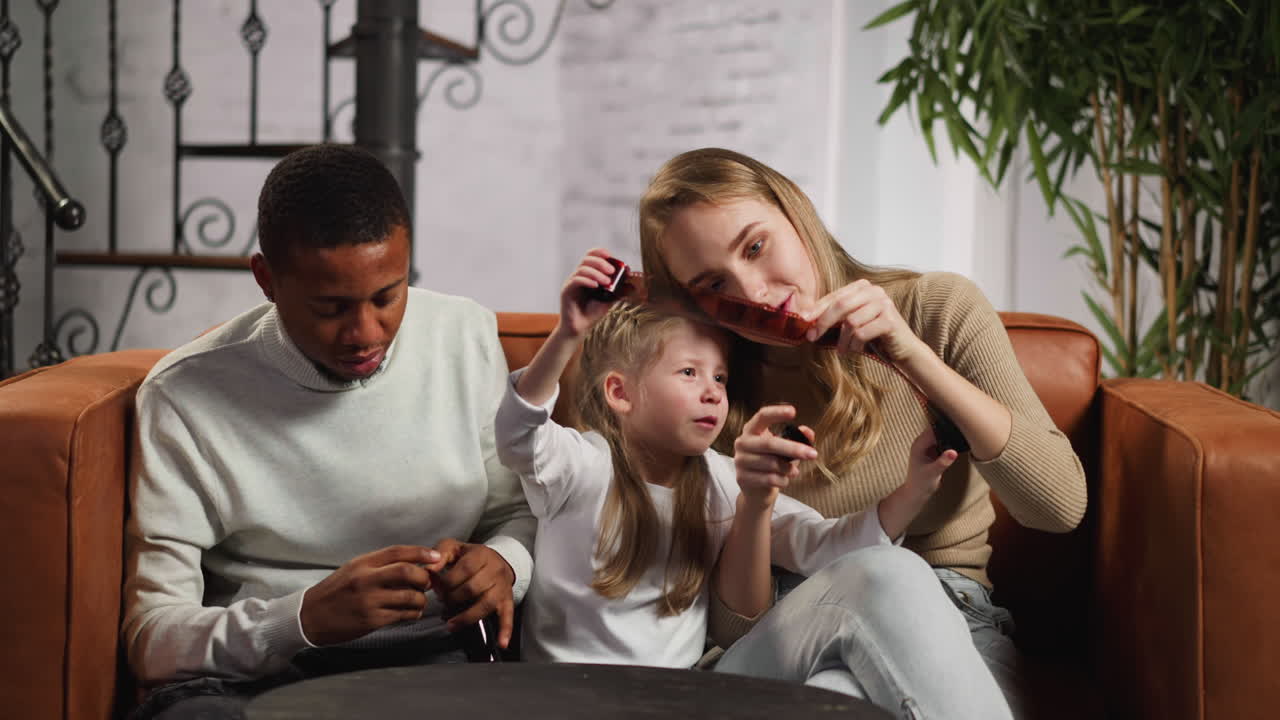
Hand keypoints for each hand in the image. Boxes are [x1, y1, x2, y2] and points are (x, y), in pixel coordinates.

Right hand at [299, 545, 437, 646]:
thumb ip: (380, 565)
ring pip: (410, 596)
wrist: (310, 616)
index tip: (436, 557)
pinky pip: (402, 615)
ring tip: (419, 601)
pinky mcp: (371, 620)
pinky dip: (413, 613)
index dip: (422, 552)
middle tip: (427, 583)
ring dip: (421, 599)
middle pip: (408, 572)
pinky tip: (411, 613)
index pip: (398, 552)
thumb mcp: (354, 569)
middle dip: (425, 578)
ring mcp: (369, 601)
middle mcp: (366, 580)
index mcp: (363, 564)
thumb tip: (413, 563)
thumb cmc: (336, 592)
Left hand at [426, 538, 516, 648]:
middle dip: (452, 599)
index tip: (436, 589)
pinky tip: (501, 643)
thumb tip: (428, 571)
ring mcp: (502, 587)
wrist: (498, 560)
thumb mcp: (455, 548)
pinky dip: (505, 631)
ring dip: (466, 617)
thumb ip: (440, 554)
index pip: (464, 569)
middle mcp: (495, 570)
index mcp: (482, 554)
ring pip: (485, 604)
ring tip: (451, 624)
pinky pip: (508, 616)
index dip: (447, 582)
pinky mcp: (507, 601)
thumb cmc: (471, 556)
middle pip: (472, 588)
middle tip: (442, 602)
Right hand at [557, 248, 620, 338]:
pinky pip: (575, 280)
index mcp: (587, 275)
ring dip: (596, 273)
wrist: (579, 329)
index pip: (591, 256)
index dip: (600, 252)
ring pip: (582, 269)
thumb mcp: (609, 300)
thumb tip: (633, 285)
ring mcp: (571, 283)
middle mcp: (578, 276)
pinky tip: (596, 286)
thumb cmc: (592, 313)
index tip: (610, 255)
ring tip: (606, 282)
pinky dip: (587, 280)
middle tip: (612, 271)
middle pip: (587, 260)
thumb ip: (618, 291)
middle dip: (601, 263)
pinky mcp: (566, 291)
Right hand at [733, 404, 817, 506]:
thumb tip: (808, 432)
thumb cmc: (773, 464)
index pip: (762, 416)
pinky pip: (769, 479)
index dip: (777, 412)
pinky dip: (782, 480)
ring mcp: (740, 460)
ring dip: (788, 469)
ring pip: (771, 463)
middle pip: (769, 443)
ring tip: (794, 471)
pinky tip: (784, 480)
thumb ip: (798, 438)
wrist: (757, 491)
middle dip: (793, 449)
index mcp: (752, 430)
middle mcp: (743, 442)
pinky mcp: (742, 478)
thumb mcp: (786, 449)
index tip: (793, 412)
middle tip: (812, 454)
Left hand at [802, 279, 927, 363]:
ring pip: (850, 322)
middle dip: (823, 322)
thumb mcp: (853, 320)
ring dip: (843, 340)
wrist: (902, 348)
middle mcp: (875, 291)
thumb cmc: (873, 335)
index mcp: (863, 287)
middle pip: (841, 305)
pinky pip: (861, 333)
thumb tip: (806, 317)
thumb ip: (835, 315)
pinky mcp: (890, 320)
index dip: (817, 308)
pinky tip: (857, 350)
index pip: (835, 296)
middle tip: (812, 337)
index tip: (803, 320)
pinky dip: (855, 345)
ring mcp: (884, 304)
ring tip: (843, 350)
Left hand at [904, 427, 958, 497]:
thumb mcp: (933, 473)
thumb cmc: (921, 483)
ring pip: (941, 435)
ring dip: (950, 436)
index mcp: (919, 445)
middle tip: (964, 431)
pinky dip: (950, 443)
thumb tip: (953, 452)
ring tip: (962, 437)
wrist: (917, 492)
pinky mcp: (934, 451)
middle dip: (949, 430)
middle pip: (937, 430)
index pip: (933, 429)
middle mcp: (922, 443)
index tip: (958, 426)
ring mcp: (928, 447)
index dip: (945, 427)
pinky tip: (959, 445)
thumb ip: (942, 462)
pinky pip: (943, 442)